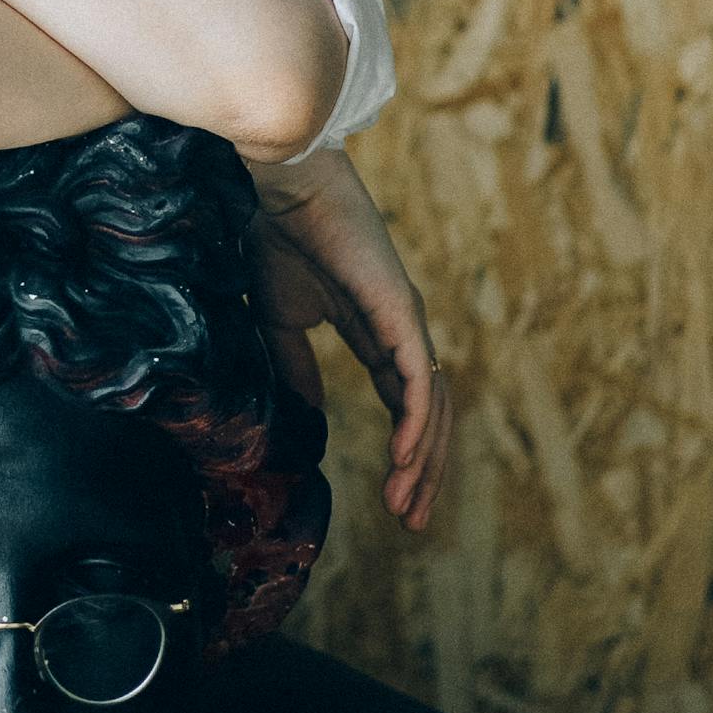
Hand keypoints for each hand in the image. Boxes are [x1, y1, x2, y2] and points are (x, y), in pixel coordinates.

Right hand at [244, 146, 451, 532]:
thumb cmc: (279, 238)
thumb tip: (307, 419)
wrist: (279, 189)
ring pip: (433, 408)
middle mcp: (402, 333)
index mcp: (377, 335)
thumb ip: (297, 369)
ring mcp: (406, 323)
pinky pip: (418, 381)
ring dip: (423, 462)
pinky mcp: (400, 312)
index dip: (407, 457)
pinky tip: (405, 460)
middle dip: (425, 473)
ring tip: (406, 506)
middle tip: (411, 523)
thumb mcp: (282, 321)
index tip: (397, 506)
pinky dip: (416, 425)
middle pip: (430, 417)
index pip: (406, 407)